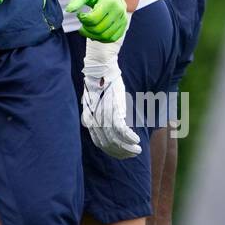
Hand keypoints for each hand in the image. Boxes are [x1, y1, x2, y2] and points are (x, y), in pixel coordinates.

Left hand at [65, 0, 127, 41]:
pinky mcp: (123, 25)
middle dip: (86, 30)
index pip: (93, 19)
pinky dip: (102, 39)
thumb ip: (77, 1)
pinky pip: (113, 38)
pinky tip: (95, 33)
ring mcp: (122, 19)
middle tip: (81, 24)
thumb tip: (68, 10)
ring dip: (93, 36)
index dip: (82, 19)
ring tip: (87, 29)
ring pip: (106, 36)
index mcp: (110, 2)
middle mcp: (119, 11)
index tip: (79, 14)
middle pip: (99, 29)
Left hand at [80, 35, 140, 159]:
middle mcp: (95, 122)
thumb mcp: (90, 103)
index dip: (113, 151)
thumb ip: (89, 115)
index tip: (123, 153)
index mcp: (89, 121)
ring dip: (128, 148)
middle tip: (134, 153)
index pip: (100, 144)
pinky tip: (136, 140)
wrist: (100, 70)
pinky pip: (122, 131)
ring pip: (116, 141)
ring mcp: (104, 118)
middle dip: (122, 153)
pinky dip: (130, 138)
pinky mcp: (114, 112)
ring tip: (137, 149)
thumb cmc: (97, 86)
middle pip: (109, 145)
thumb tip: (87, 123)